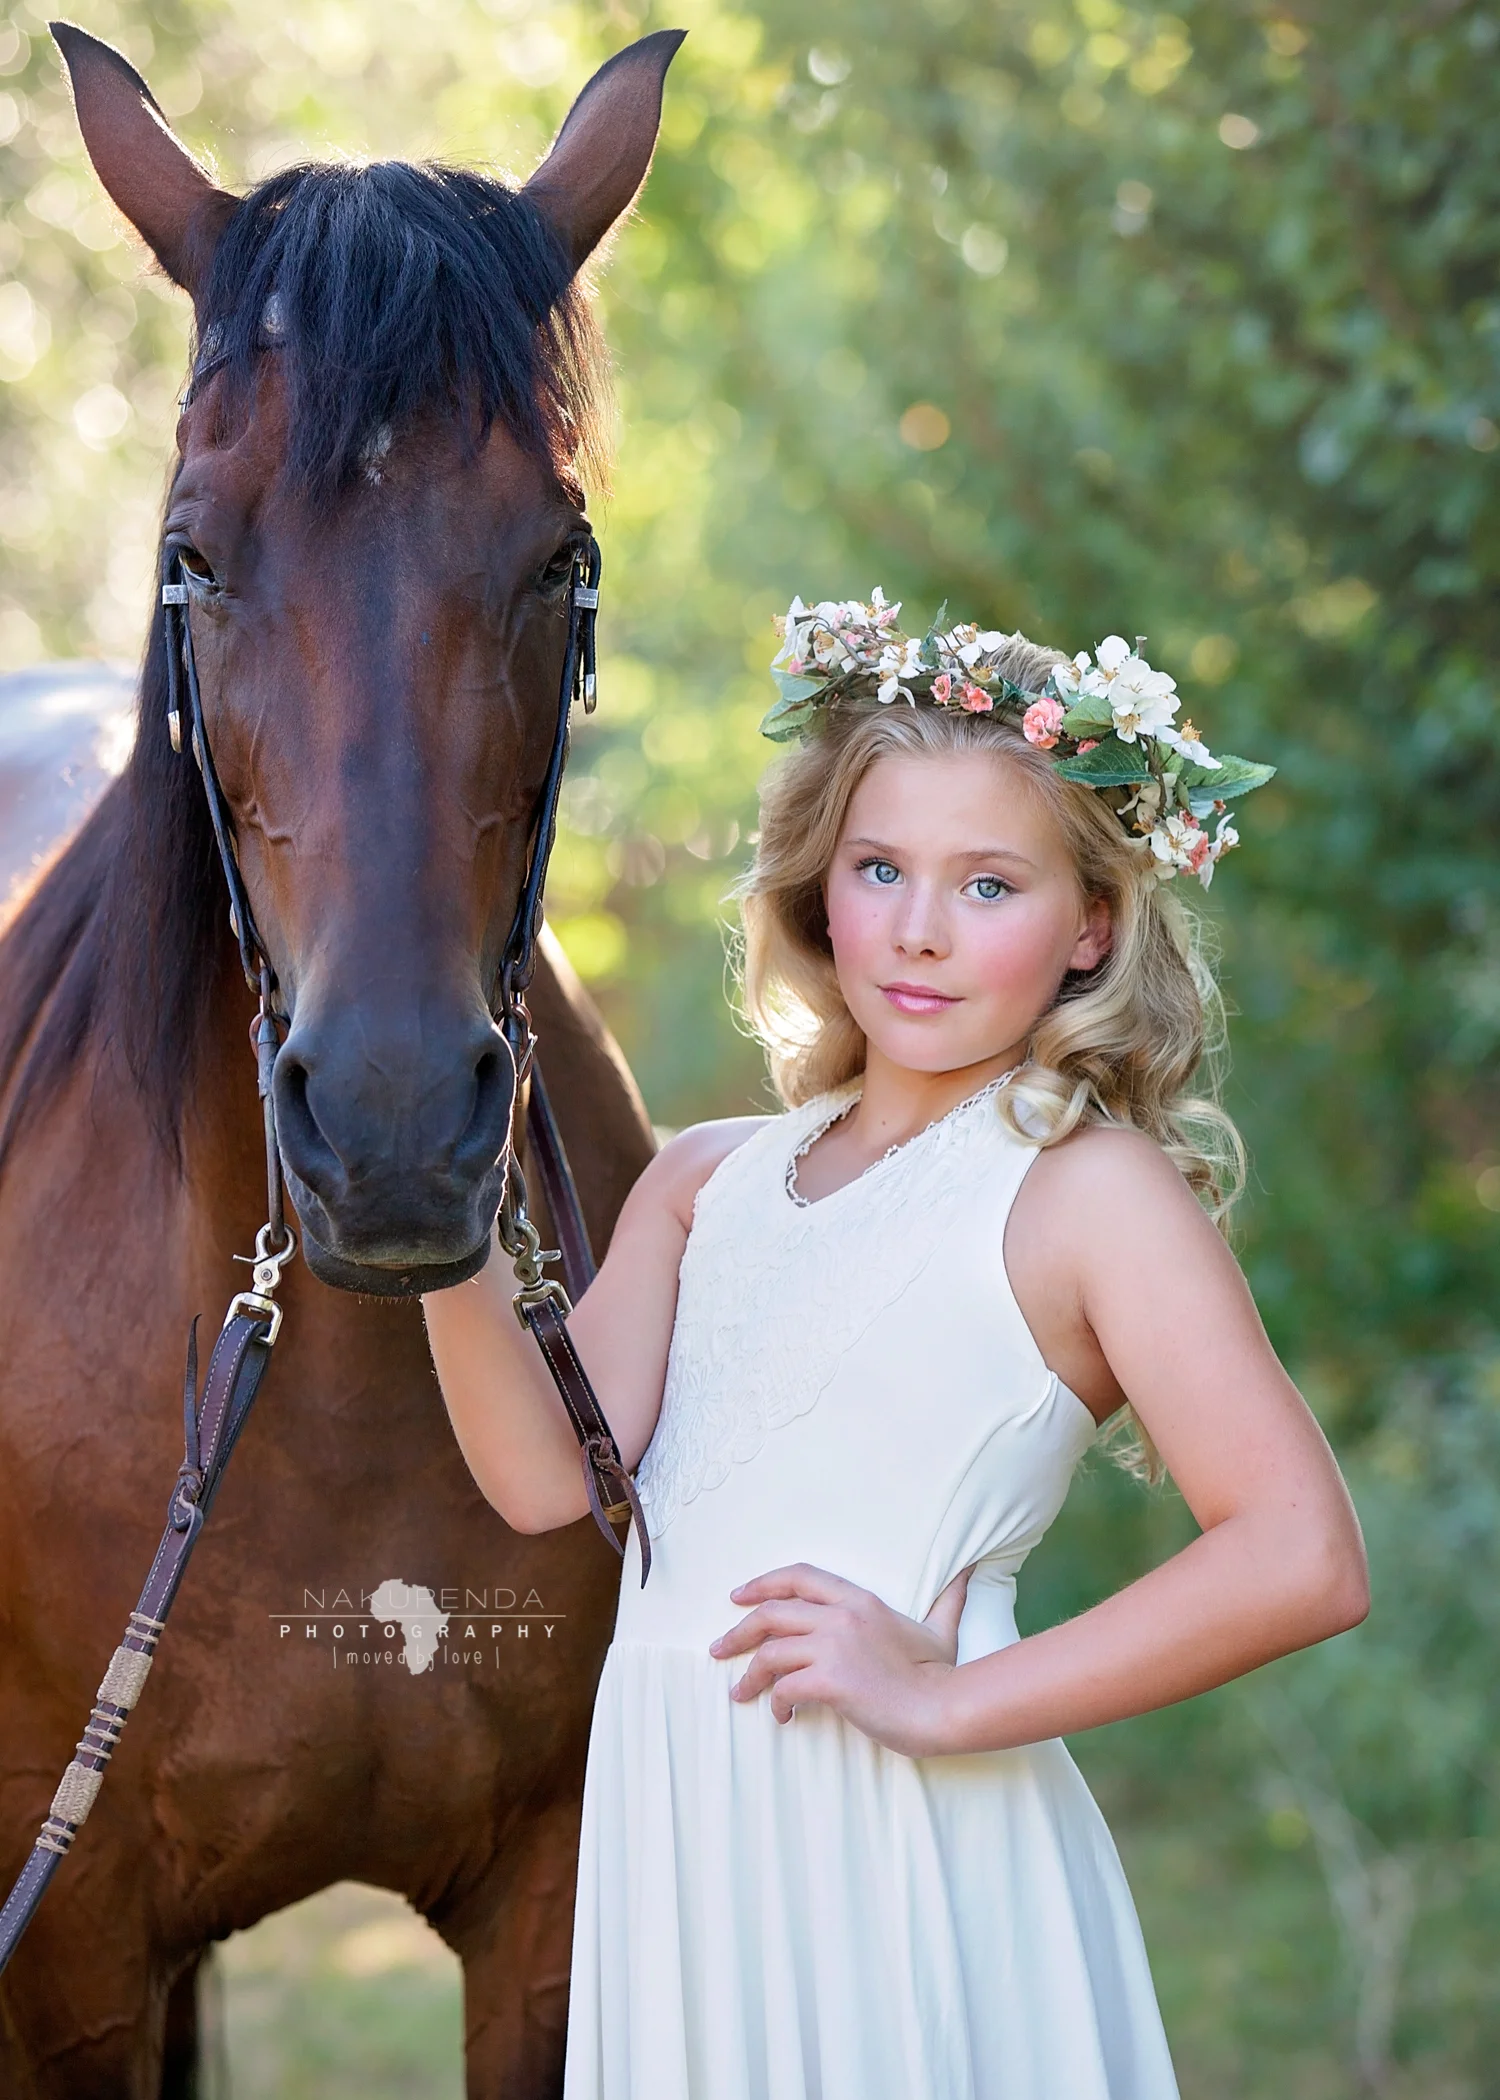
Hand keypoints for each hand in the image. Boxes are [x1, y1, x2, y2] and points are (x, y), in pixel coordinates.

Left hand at [708, 1561, 973, 1757]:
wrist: (945, 1708)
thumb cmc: (941, 1674)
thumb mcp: (941, 1628)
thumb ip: (948, 1598)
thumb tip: (968, 1571)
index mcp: (860, 1601)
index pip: (799, 1577)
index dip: (764, 1583)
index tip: (739, 1596)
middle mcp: (842, 1617)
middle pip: (772, 1612)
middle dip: (739, 1630)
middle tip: (720, 1649)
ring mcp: (834, 1647)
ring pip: (770, 1651)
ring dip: (749, 1674)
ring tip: (741, 1693)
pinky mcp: (830, 1681)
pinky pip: (784, 1688)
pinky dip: (775, 1703)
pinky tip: (781, 1716)